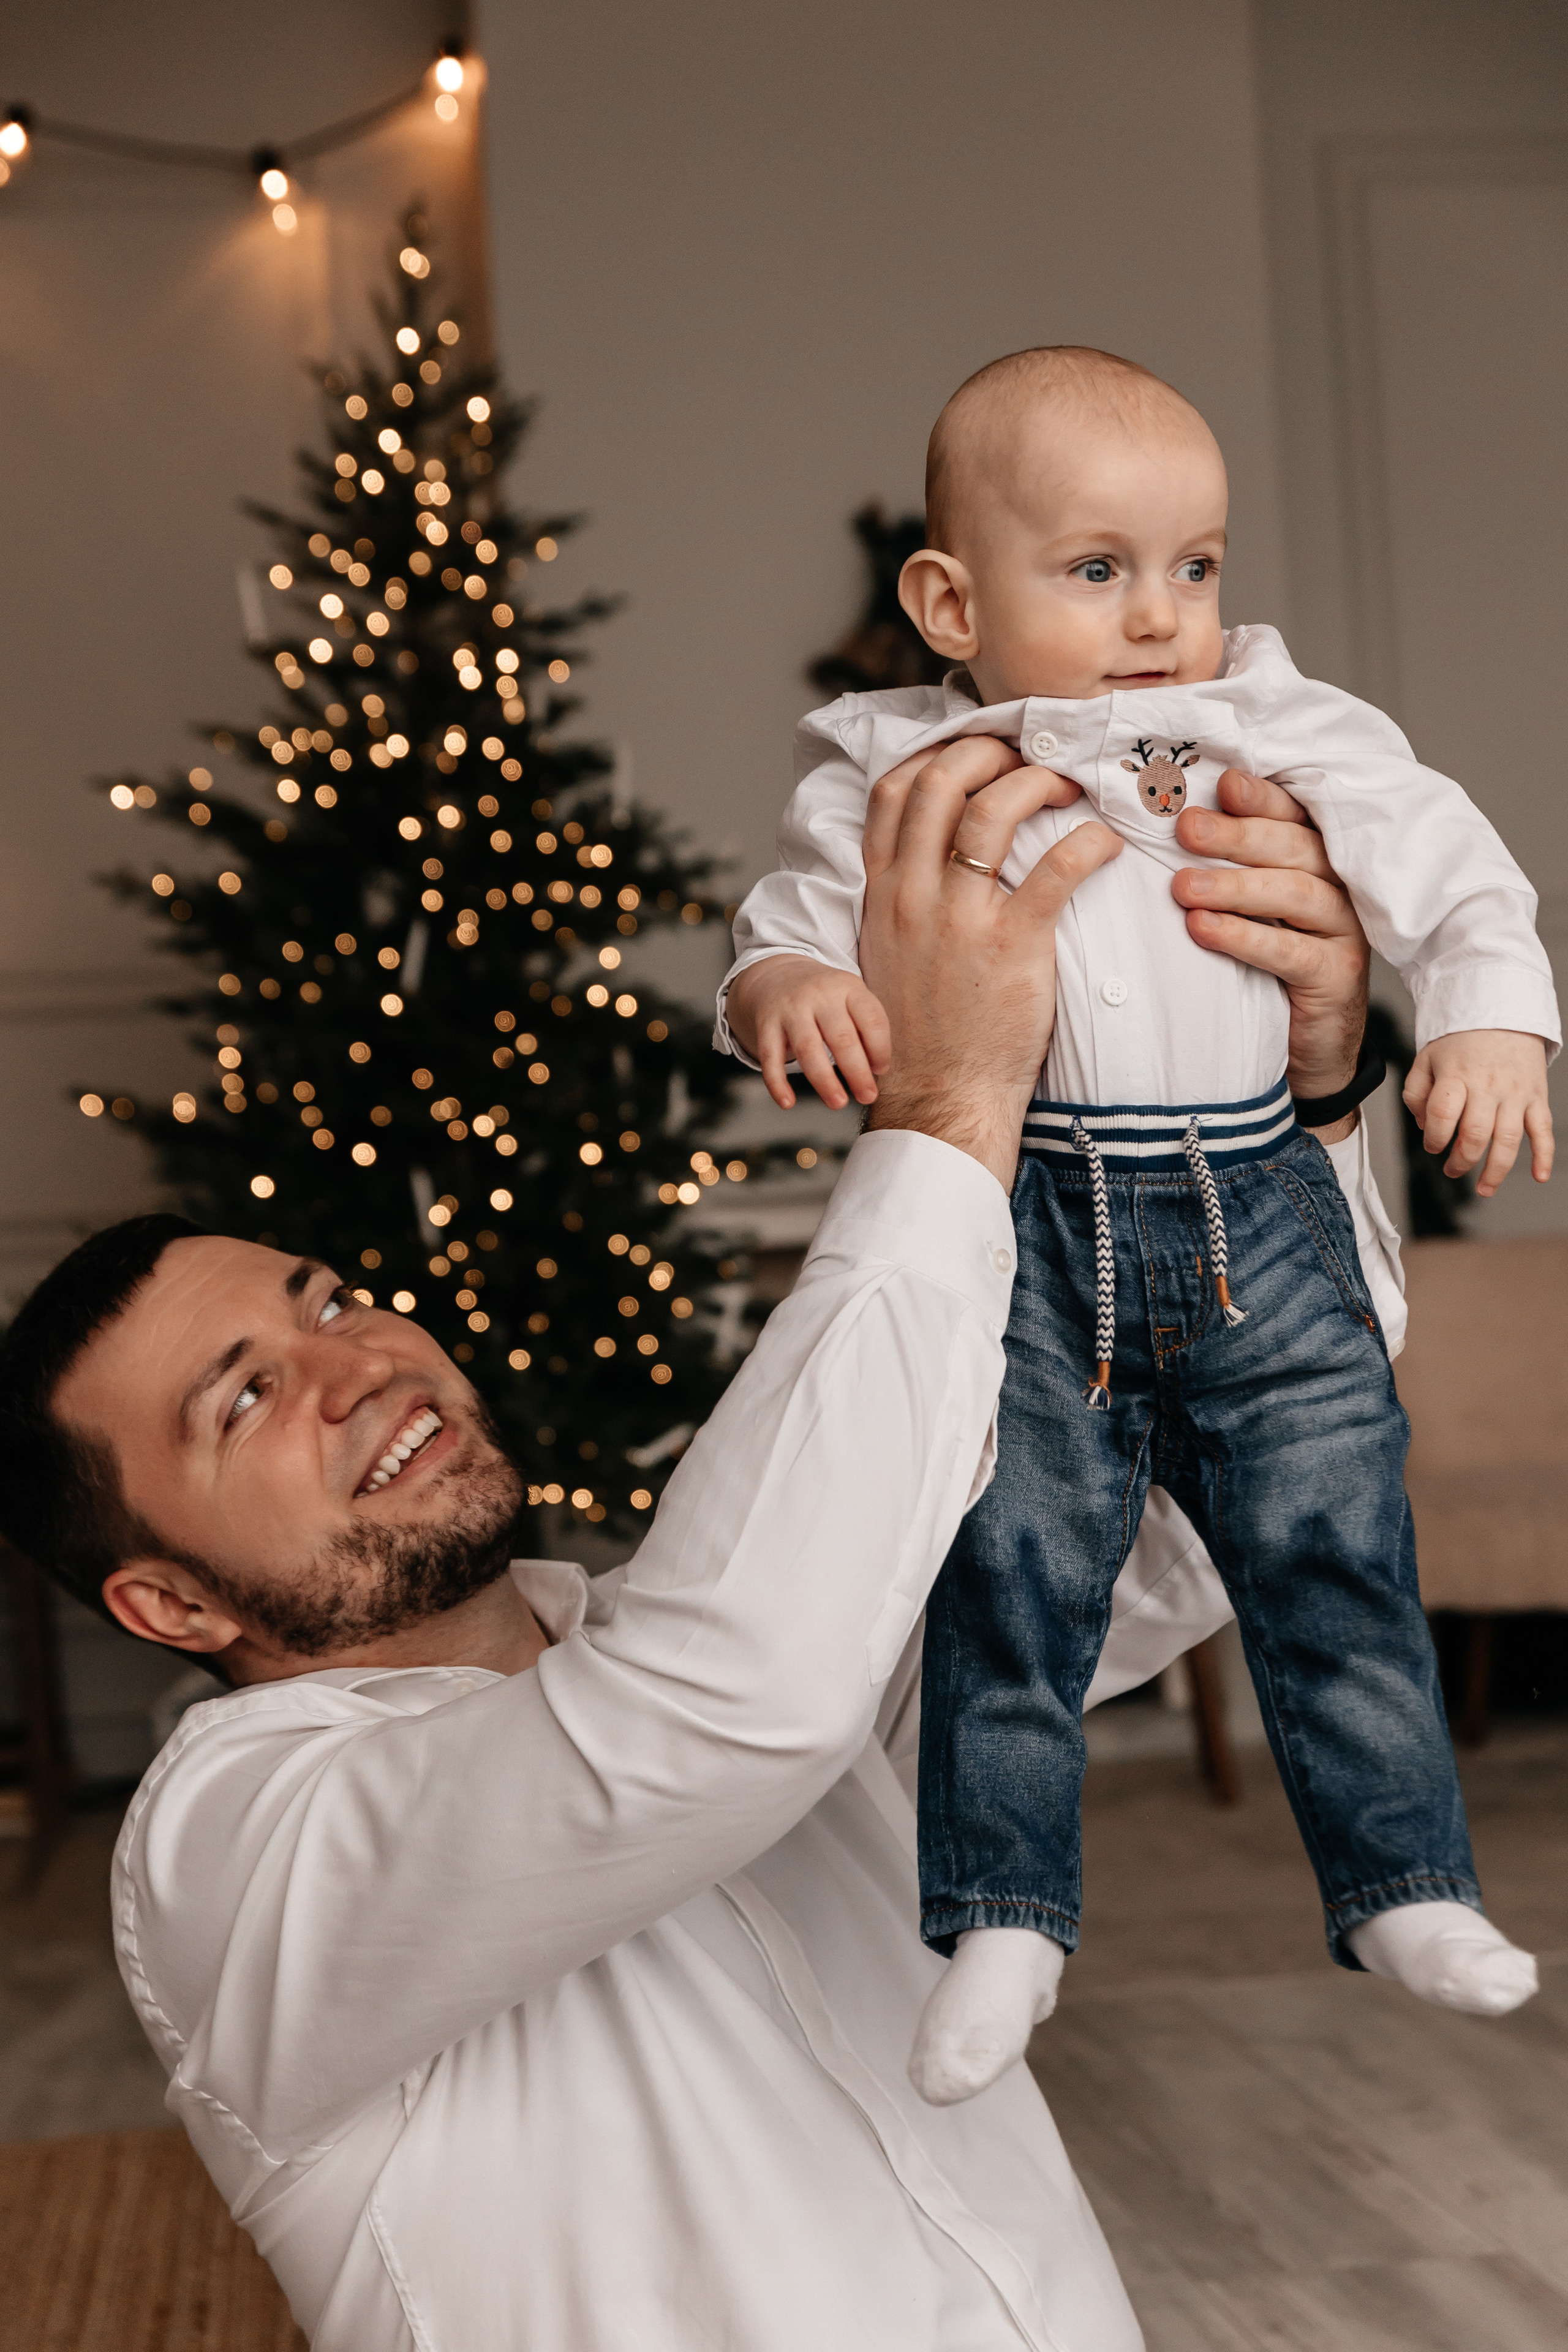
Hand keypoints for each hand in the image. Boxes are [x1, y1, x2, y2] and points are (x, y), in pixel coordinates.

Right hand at [725, 737, 1080, 1114]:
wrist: (938, 1096)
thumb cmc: (924, 1030)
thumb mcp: (890, 953)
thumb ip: (907, 900)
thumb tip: (942, 855)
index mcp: (884, 894)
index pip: (892, 793)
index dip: (936, 754)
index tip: (975, 750)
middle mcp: (914, 895)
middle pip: (941, 782)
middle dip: (989, 750)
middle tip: (1029, 755)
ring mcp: (960, 919)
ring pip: (993, 810)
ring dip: (1037, 782)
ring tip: (1070, 788)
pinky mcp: (1012, 945)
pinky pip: (1056, 869)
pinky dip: (1088, 841)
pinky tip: (1106, 842)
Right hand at [725, 957, 890, 1111]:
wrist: (776, 974)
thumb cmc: (824, 997)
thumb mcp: (849, 996)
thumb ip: (866, 1026)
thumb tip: (876, 1070)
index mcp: (847, 987)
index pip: (871, 1019)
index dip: (880, 1048)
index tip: (880, 1071)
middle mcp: (819, 995)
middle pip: (841, 1037)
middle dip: (857, 1071)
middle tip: (867, 1097)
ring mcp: (790, 1009)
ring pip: (808, 1048)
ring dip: (824, 1080)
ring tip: (838, 1103)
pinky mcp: (766, 1024)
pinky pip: (770, 1057)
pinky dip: (777, 1083)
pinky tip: (788, 1103)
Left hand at [1171, 769, 1368, 1140]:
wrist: (1306, 1046)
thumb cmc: (1266, 967)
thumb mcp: (1246, 909)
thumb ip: (1223, 866)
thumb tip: (1170, 821)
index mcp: (1316, 859)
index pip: (1293, 815)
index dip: (1260, 797)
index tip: (1221, 785)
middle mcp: (1338, 886)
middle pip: (1294, 846)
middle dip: (1238, 833)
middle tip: (1185, 828)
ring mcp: (1344, 930)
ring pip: (1296, 893)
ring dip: (1236, 885)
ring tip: (1183, 886)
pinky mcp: (1337, 976)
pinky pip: (1290, 951)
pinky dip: (1244, 937)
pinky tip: (1203, 930)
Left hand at [1403, 1030, 1552, 1194]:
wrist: (1503, 1012)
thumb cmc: (1461, 1040)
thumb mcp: (1426, 1058)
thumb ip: (1416, 1093)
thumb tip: (1426, 1127)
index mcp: (1457, 1076)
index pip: (1443, 1115)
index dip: (1434, 1138)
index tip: (1433, 1146)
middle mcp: (1488, 1086)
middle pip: (1475, 1134)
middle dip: (1461, 1160)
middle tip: (1452, 1170)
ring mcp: (1515, 1093)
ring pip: (1508, 1139)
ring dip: (1496, 1170)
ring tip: (1484, 1188)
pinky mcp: (1536, 1096)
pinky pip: (1544, 1129)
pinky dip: (1544, 1155)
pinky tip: (1539, 1176)